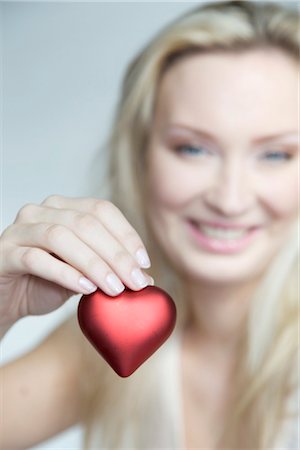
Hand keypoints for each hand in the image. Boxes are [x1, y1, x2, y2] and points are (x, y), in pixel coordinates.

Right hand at [0, 195, 152, 325]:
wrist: (8, 299)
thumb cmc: (46, 282)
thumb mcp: (83, 274)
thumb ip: (107, 270)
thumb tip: (146, 279)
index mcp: (63, 207)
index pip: (101, 209)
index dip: (126, 234)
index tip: (144, 263)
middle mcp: (41, 211)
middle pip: (86, 223)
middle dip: (116, 254)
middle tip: (135, 282)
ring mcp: (20, 230)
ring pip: (62, 237)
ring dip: (94, 264)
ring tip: (114, 288)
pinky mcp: (5, 252)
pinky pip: (37, 258)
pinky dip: (65, 274)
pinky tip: (85, 289)